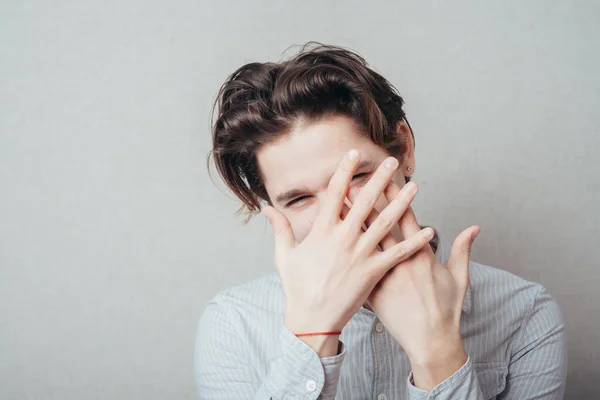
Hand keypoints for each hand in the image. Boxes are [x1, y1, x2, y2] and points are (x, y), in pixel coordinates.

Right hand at [262, 150, 434, 356]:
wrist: (312, 319)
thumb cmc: (297, 288)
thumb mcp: (284, 255)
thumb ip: (279, 229)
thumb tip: (266, 209)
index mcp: (322, 231)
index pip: (336, 193)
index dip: (345, 171)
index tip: (354, 154)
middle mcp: (344, 238)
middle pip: (365, 201)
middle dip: (379, 179)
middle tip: (391, 162)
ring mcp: (360, 255)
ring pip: (386, 223)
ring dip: (402, 203)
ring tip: (415, 187)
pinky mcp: (373, 272)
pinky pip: (398, 254)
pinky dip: (415, 242)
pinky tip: (429, 231)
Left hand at [347, 181, 479, 388]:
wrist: (431, 340)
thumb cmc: (446, 309)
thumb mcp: (460, 277)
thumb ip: (463, 250)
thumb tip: (475, 228)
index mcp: (421, 254)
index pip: (406, 218)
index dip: (395, 197)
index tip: (385, 179)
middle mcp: (400, 261)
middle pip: (380, 226)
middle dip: (367, 202)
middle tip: (354, 182)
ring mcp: (385, 275)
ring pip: (364, 243)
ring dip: (352, 223)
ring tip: (339, 206)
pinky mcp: (373, 291)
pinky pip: (357, 269)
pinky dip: (346, 253)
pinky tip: (333, 243)